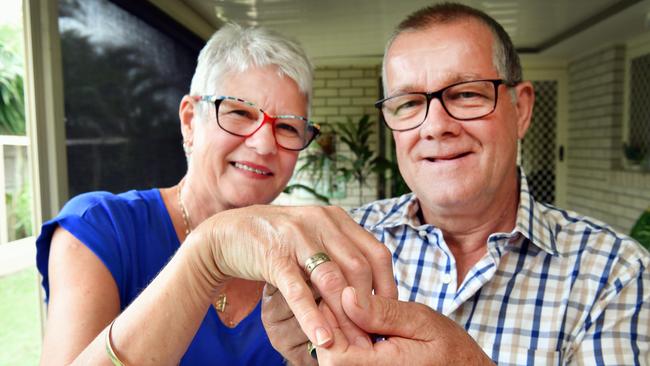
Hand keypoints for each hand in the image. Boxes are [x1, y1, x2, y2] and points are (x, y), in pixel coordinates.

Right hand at [186, 205, 396, 349]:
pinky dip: (313, 317)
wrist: (226, 234)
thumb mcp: (313, 238)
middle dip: (368, 307)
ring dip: (345, 316)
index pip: (376, 253)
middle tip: (373, 336)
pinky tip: (323, 339)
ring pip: (332, 279)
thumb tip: (371, 289)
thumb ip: (339, 253)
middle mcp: (321, 222)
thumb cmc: (276, 242)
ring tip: (353, 345)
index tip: (389, 313)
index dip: (387, 286)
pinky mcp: (274, 257)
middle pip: (358, 268)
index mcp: (336, 218)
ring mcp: (297, 237)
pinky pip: (299, 291)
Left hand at [315, 287, 493, 365]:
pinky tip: (363, 322)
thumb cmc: (450, 348)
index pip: (334, 354)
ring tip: (356, 306)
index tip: (343, 295)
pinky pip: (351, 358)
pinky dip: (351, 338)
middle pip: (330, 355)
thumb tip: (346, 296)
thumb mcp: (421, 321)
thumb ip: (383, 312)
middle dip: (334, 322)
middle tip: (347, 295)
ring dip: (342, 329)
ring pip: (338, 356)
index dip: (330, 322)